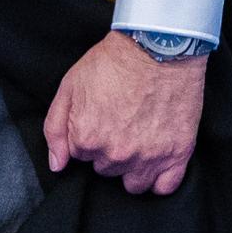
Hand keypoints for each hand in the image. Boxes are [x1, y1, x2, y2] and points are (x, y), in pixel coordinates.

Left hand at [45, 36, 205, 195]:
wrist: (160, 45)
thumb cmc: (115, 61)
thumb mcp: (70, 86)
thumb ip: (55, 130)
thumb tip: (57, 165)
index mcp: (87, 138)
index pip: (81, 156)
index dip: (91, 135)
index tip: (103, 117)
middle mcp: (116, 153)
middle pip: (107, 169)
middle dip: (111, 150)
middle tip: (123, 121)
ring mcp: (148, 156)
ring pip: (133, 182)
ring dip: (134, 166)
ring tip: (140, 138)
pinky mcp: (177, 153)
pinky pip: (165, 187)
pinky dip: (160, 179)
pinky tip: (157, 159)